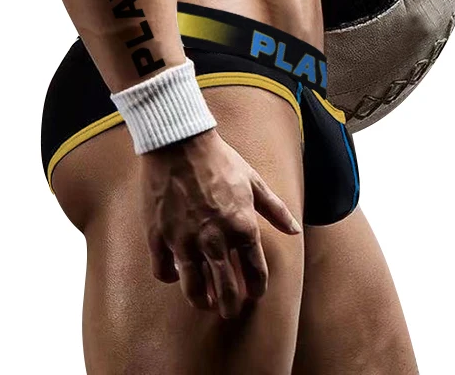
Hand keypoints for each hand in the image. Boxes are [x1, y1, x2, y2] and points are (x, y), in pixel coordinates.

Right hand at [141, 128, 301, 318]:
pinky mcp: (160, 236)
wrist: (179, 143)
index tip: (254, 293)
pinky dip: (170, 277)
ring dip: (201, 300)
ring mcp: (185, 241)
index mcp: (242, 227)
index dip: (257, 289)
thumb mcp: (254, 181)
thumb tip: (295, 230)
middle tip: (229, 311)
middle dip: (231, 306)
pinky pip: (164, 271)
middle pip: (226, 291)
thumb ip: (276, 209)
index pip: (256, 273)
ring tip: (205, 303)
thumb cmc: (220, 159)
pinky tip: (176, 274)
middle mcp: (215, 240)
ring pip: (194, 289)